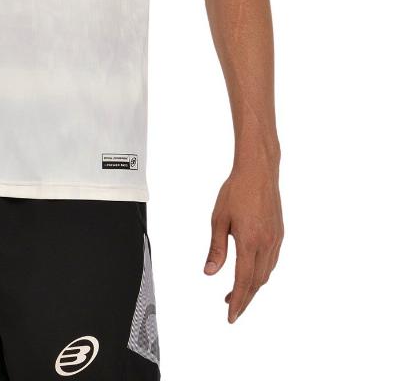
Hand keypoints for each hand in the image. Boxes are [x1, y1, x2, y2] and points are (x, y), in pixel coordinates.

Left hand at [204, 166, 282, 322]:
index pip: (243, 280)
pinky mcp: (279, 235)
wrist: (259, 172)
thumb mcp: (219, 219)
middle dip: (245, 299)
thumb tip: (210, 272)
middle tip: (232, 310)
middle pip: (257, 282)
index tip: (230, 316)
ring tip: (237, 294)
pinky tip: (251, 273)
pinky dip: (261, 273)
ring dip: (253, 287)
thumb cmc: (236, 191)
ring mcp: (275, 240)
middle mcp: (266, 244)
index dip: (237, 301)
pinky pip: (271, 262)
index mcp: (249, 241)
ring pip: (266, 273)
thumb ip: (216, 248)